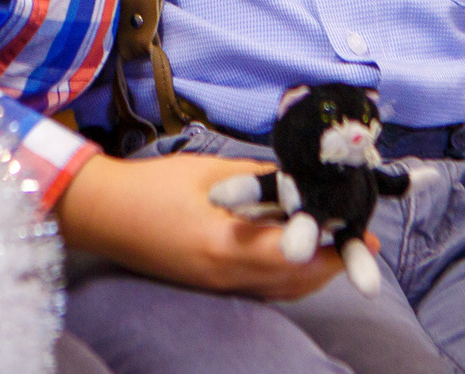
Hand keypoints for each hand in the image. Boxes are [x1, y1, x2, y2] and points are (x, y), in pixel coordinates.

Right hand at [54, 152, 366, 300]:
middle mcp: (225, 277)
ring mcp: (216, 286)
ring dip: (311, 273)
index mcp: (225, 247)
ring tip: (334, 247)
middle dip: (330, 264)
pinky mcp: (208, 286)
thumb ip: (259, 180)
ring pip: (280, 290)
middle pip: (294, 281)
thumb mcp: (209, 174)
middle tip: (357, 243)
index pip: (293, 255)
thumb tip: (297, 184)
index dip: (331, 247)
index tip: (360, 235)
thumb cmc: (152, 188)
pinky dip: (286, 276)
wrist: (104, 214)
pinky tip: (294, 254)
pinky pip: (260, 288)